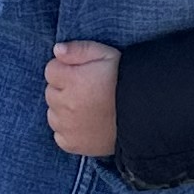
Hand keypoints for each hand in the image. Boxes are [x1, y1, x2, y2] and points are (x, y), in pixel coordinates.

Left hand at [46, 40, 120, 158]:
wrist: (143, 115)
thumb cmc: (125, 81)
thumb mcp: (106, 55)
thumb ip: (79, 49)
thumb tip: (57, 50)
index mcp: (74, 80)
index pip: (51, 70)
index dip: (66, 69)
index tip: (80, 73)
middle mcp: (67, 104)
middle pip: (50, 92)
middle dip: (63, 88)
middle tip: (85, 90)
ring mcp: (68, 127)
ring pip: (52, 113)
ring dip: (63, 109)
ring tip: (86, 107)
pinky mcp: (72, 144)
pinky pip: (58, 135)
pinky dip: (67, 129)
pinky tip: (84, 123)